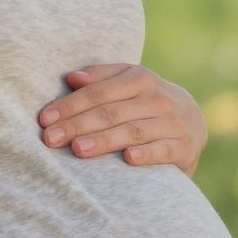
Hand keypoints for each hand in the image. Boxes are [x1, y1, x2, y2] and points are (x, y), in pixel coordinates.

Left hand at [36, 63, 206, 177]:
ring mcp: (172, 122)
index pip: (98, 92)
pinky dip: (147, 154)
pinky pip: (164, 150)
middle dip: (78, 125)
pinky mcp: (184, 147)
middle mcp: (158, 98)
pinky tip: (128, 159)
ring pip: (133, 131)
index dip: (70, 105)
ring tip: (78, 150)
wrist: (193, 124)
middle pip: (111, 112)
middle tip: (50, 139)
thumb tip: (72, 78)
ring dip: (104, 140)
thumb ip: (101, 79)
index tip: (45, 119)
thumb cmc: (147, 104)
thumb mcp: (129, 84)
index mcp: (140, 78)